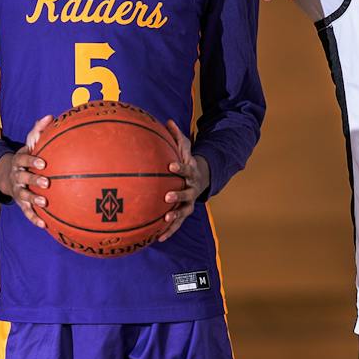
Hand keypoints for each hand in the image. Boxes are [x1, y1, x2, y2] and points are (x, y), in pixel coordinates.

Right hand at [0, 115, 53, 226]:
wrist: (7, 175)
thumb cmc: (26, 157)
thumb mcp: (29, 143)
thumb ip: (38, 130)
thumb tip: (50, 116)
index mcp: (19, 160)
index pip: (24, 159)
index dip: (32, 161)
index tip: (43, 163)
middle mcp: (17, 175)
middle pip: (23, 178)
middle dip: (33, 180)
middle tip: (46, 183)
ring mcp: (18, 190)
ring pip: (24, 196)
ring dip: (33, 199)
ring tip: (44, 203)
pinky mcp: (21, 203)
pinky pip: (27, 212)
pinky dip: (35, 219)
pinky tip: (45, 225)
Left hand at [157, 120, 211, 240]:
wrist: (201, 178)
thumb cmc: (187, 162)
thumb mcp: (184, 148)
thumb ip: (177, 136)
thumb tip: (167, 120)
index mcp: (191, 172)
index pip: (186, 168)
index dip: (179, 167)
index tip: (170, 165)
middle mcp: (192, 189)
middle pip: (187, 193)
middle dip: (178, 195)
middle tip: (167, 196)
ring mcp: (189, 203)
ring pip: (183, 211)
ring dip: (175, 217)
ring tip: (166, 220)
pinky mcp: (183, 213)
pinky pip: (176, 224)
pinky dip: (168, 231)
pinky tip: (158, 238)